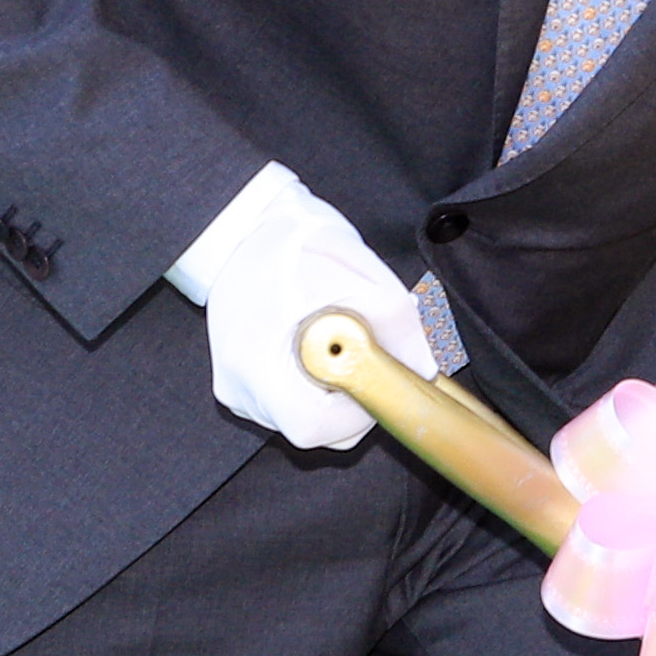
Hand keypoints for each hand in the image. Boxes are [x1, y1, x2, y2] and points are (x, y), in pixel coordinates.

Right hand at [164, 161, 445, 449]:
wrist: (246, 226)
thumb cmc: (295, 242)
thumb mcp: (357, 270)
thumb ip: (395, 324)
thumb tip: (419, 367)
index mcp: (255, 362)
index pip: (313, 427)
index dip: (355, 413)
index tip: (373, 378)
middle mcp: (238, 385)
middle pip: (312, 429)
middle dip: (351, 401)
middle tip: (364, 356)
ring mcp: (236, 387)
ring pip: (303, 417)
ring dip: (334, 392)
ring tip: (338, 342)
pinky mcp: (240, 382)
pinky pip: (290, 402)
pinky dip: (315, 384)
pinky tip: (320, 347)